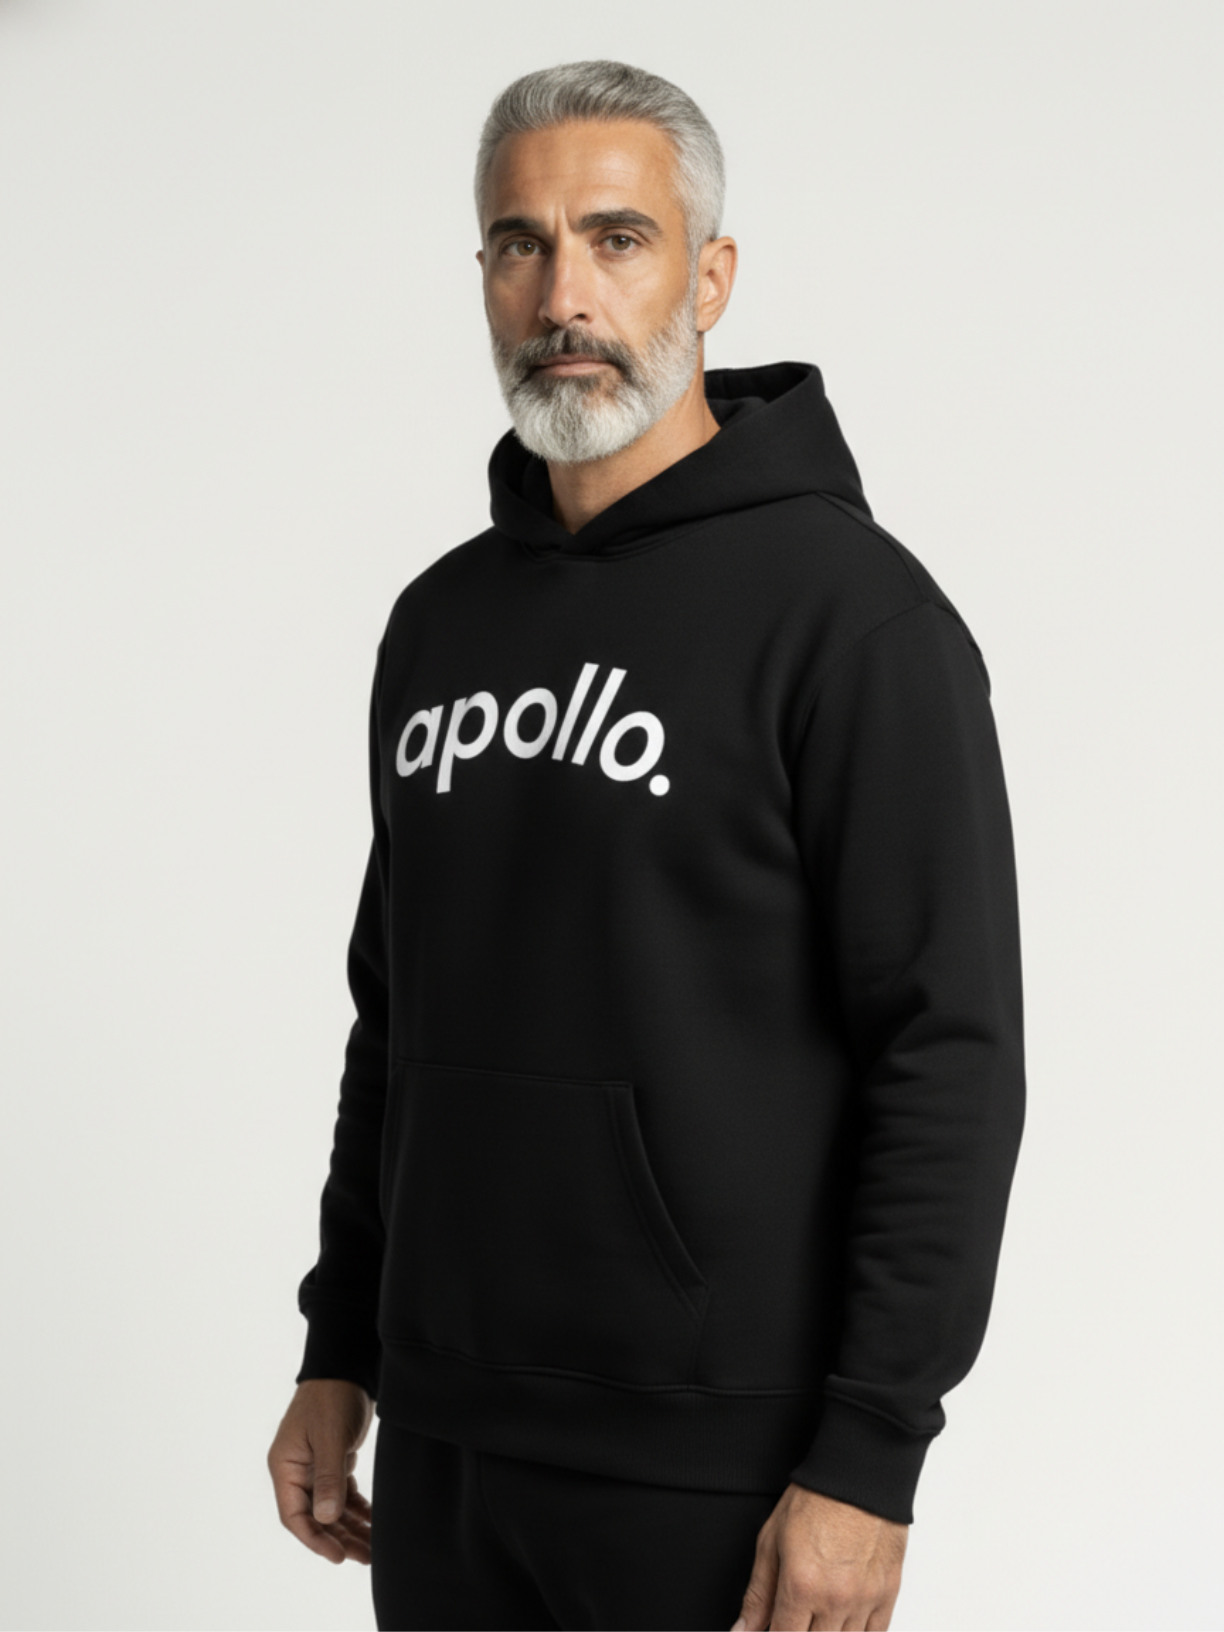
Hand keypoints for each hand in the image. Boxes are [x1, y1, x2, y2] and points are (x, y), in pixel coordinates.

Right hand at [267, 1378, 375, 1564]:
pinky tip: (372, 1523)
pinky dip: (357, 1509)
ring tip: (372, 1548)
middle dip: (339, 1538)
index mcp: (285, 1466)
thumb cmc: (331, 1397)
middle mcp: (297, 1471)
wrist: (346, 1367)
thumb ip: (328, 1477)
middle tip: (365, 1557)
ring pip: (331, 1509)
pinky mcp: (334, 1462)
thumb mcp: (330, 1437)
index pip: (294, 1515)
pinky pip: (343, 1495)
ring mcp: (315, 1468)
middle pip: (315, 1517)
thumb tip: (325, 1518)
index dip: (315, 1539)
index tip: (337, 1556)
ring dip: (350, 1528)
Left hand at [730, 1482, 908, 1629]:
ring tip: (817, 1616)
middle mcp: (835, 1599)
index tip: (773, 1628)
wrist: (859, 1474)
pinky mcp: (888, 1594)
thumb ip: (758, 1593)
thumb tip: (743, 1629)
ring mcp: (864, 1600)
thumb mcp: (771, 1541)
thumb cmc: (815, 1500)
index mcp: (801, 1585)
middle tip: (795, 1617)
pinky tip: (842, 1623)